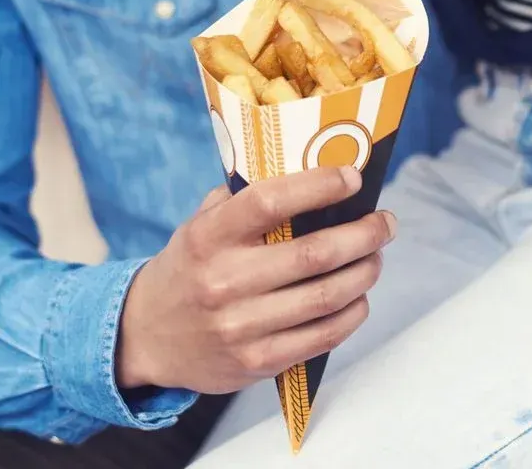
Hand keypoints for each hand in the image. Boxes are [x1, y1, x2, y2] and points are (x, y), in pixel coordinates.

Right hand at [116, 167, 393, 393]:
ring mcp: (241, 327)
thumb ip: (244, 199)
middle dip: (363, 235)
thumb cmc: (189, 268)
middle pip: (314, 255)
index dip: (319, 186)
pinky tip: (359, 296)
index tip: (352, 178)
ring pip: (326, 296)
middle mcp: (223, 282)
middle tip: (385, 222)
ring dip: (365, 272)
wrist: (146, 337)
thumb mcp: (200, 225)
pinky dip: (352, 313)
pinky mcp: (257, 362)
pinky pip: (322, 336)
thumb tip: (309, 170)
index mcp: (208, 237)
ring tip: (376, 257)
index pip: (270, 201)